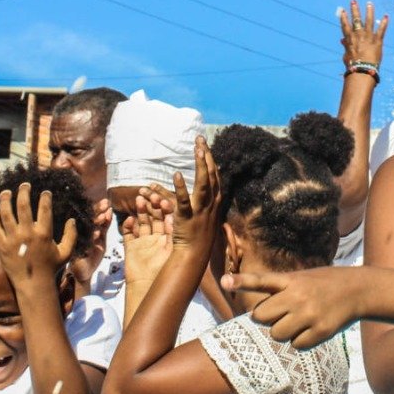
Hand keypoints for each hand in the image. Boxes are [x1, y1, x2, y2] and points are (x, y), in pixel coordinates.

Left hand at [0, 183, 76, 289]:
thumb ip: (71, 235)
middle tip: (24, 185)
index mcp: (44, 233)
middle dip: (23, 191)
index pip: (44, 208)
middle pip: (23, 205)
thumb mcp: (66, 252)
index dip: (45, 197)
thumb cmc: (51, 268)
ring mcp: (13, 239)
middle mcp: (27, 233)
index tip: (44, 192)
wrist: (33, 285)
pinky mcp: (2, 246)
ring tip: (6, 192)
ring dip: (5, 200)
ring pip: (6, 213)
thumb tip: (72, 220)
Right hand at [72, 198, 112, 287]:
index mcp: (86, 229)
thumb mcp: (101, 239)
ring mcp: (78, 241)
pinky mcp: (77, 251)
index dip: (99, 208)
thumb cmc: (92, 254)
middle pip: (88, 219)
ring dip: (95, 222)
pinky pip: (85, 243)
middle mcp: (80, 232)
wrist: (84, 273)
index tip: (106, 202)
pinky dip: (91, 238)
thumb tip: (109, 210)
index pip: (92, 215)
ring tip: (103, 216)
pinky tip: (98, 234)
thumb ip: (105, 225)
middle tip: (105, 204)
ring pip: (87, 229)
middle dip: (97, 211)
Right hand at [121, 194, 174, 285]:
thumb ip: (172, 233)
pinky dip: (128, 226)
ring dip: (140, 211)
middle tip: (150, 195)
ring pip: (141, 222)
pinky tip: (130, 219)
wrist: (146, 288)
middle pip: (154, 218)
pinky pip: (128, 233)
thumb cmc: (162, 270)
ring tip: (139, 200)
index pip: (167, 218)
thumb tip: (175, 215)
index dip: (164, 208)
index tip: (163, 198)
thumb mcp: (171, 250)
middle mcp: (156, 239)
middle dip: (152, 206)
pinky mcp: (131, 248)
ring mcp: (143, 243)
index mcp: (168, 239)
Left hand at [170, 136, 223, 252]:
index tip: (204, 144)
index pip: (214, 175)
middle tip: (200, 139)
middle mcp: (211, 203)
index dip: (209, 159)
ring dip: (200, 165)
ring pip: (203, 184)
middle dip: (206, 155)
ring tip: (197, 150)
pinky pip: (184, 200)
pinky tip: (177, 174)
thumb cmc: (198, 234)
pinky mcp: (187, 217)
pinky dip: (181, 187)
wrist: (194, 254)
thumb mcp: (205, 213)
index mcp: (215, 200)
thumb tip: (197, 183)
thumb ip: (201, 197)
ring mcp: (201, 210)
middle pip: (210, 174)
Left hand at [223, 267, 360, 348]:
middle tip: (282, 313)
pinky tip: (311, 329)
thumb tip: (256, 316)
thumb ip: (279, 290)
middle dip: (267, 318)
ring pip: (276, 334)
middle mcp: (298, 296)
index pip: (261, 281)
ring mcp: (309, 314)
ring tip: (297, 321)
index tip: (225, 281)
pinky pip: (296, 345)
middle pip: (262, 316)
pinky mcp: (320, 331)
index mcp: (291, 280)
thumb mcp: (301, 278)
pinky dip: (300, 341)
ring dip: (282, 332)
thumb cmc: (323, 284)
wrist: (357, 290)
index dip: (242, 281)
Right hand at [339, 0, 387, 69]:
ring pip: (368, 21)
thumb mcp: (347, 55)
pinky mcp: (377, 41)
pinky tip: (386, 16)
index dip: (343, 17)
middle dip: (354, 10)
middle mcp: (358, 35)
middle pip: (356, 20)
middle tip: (354, 1)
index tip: (342, 10)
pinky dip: (384, 23)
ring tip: (369, 3)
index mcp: (350, 39)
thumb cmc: (353, 65)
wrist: (362, 69)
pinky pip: (381, 30)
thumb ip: (346, 47)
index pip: (345, 25)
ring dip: (369, 11)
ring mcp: (368, 37)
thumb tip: (342, 41)